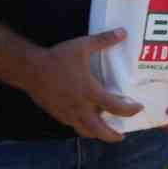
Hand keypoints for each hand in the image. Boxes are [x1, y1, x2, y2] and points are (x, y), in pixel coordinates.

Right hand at [19, 29, 141, 142]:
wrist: (29, 69)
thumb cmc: (57, 58)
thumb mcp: (82, 46)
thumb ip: (104, 40)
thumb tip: (123, 32)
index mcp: (89, 92)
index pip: (115, 107)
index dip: (130, 110)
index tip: (138, 108)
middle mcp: (80, 107)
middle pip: (99, 130)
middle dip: (112, 136)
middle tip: (121, 136)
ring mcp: (67, 113)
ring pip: (84, 130)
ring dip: (96, 134)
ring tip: (103, 132)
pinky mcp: (56, 113)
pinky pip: (72, 125)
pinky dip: (82, 126)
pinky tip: (84, 121)